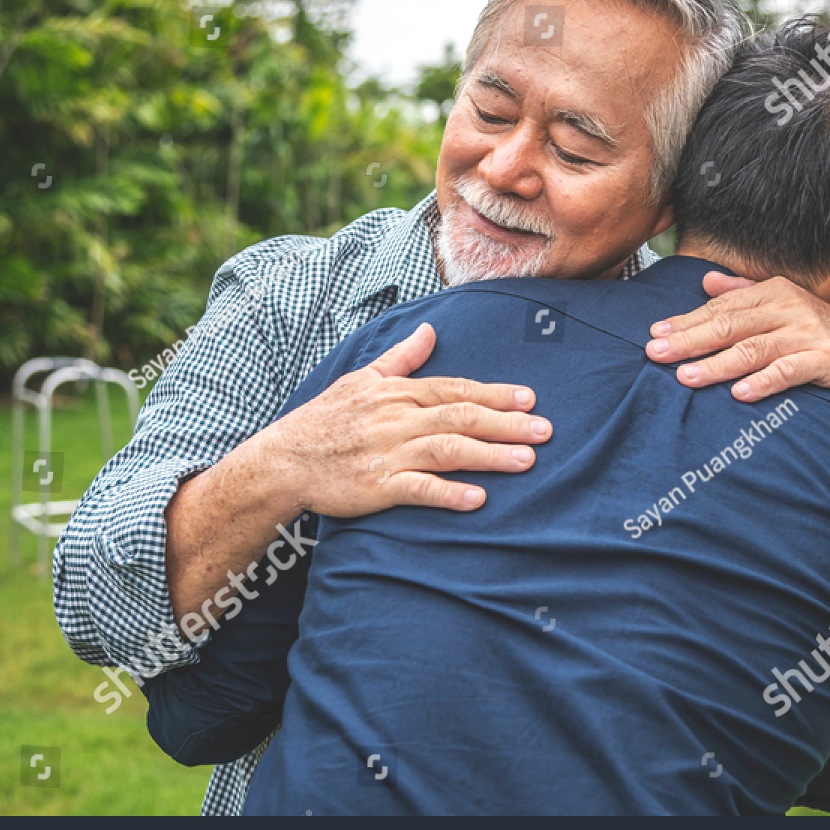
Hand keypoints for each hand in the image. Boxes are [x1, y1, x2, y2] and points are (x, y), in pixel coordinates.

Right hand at [260, 322, 551, 515]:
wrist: (283, 460)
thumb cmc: (325, 419)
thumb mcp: (361, 379)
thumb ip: (400, 357)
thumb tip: (429, 330)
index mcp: (396, 393)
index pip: (454, 389)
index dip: (494, 394)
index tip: (529, 399)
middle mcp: (396, 419)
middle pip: (460, 417)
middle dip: (506, 423)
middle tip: (545, 430)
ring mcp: (387, 453)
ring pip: (447, 450)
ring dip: (489, 456)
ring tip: (526, 462)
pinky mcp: (377, 486)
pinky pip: (417, 489)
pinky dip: (447, 493)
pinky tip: (477, 499)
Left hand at [646, 272, 829, 403]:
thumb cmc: (817, 336)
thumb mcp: (782, 309)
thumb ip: (744, 296)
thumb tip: (706, 281)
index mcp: (774, 293)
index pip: (721, 309)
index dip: (687, 321)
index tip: (655, 334)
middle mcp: (789, 308)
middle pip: (731, 326)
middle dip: (690, 340)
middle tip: (656, 354)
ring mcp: (808, 333)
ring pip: (753, 349)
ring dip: (717, 364)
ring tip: (686, 378)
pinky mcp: (826, 359)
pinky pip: (790, 370)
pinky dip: (764, 381)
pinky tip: (740, 394)